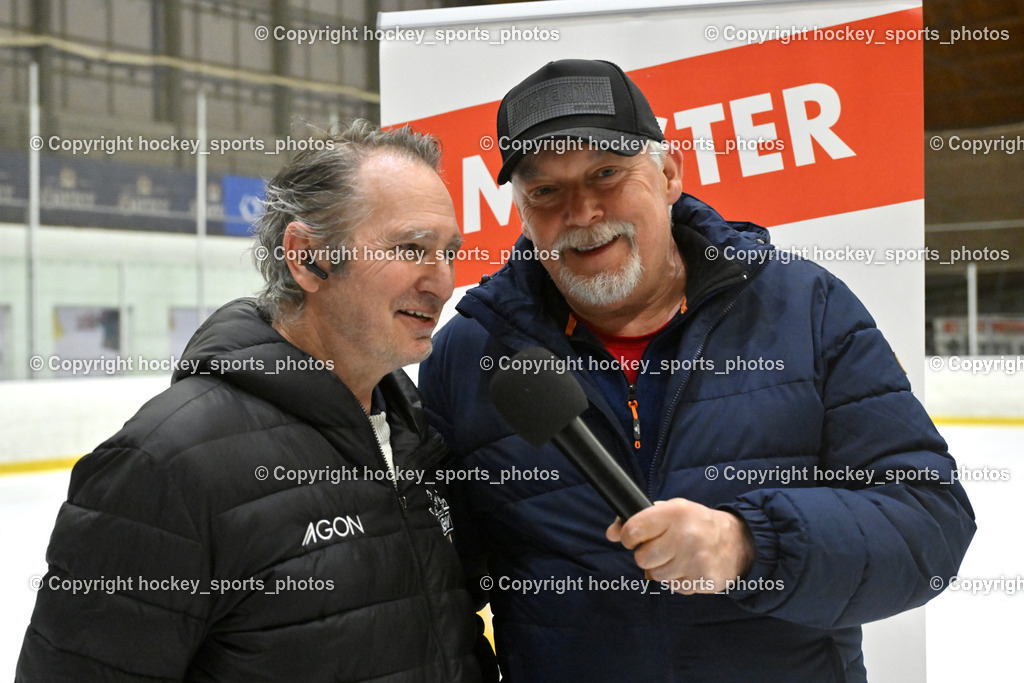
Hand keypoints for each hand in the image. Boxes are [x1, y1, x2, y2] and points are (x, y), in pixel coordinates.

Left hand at [606, 498, 754, 593]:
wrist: (738, 542)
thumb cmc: (696, 523)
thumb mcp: (671, 510)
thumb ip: (638, 518)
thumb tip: (611, 533)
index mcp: (676, 512)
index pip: (633, 530)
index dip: (628, 537)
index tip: (634, 538)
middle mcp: (685, 535)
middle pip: (642, 558)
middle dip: (646, 555)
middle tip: (660, 548)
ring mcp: (695, 560)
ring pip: (655, 575)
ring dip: (661, 569)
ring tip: (677, 557)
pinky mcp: (702, 579)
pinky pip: (673, 586)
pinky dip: (677, 580)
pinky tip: (689, 567)